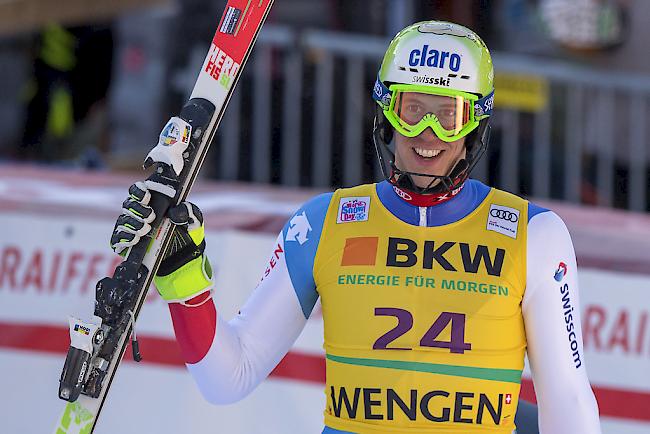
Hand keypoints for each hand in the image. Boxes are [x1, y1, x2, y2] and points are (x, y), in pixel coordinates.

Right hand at [110, 182, 212, 302]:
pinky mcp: (125, 245)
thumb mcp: (194, 220)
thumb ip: (188, 211)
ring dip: (133, 223)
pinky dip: (124, 238)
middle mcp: (138, 214)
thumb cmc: (186, 234)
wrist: (184, 259)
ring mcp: (131, 229)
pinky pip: (117, 240)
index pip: (139, 190)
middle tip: (151, 216)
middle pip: (128, 204)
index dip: (139, 191)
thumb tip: (176, 211)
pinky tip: (135, 239)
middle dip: (138, 209)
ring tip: (145, 229)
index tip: (147, 195)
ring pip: (123, 221)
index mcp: (153, 202)